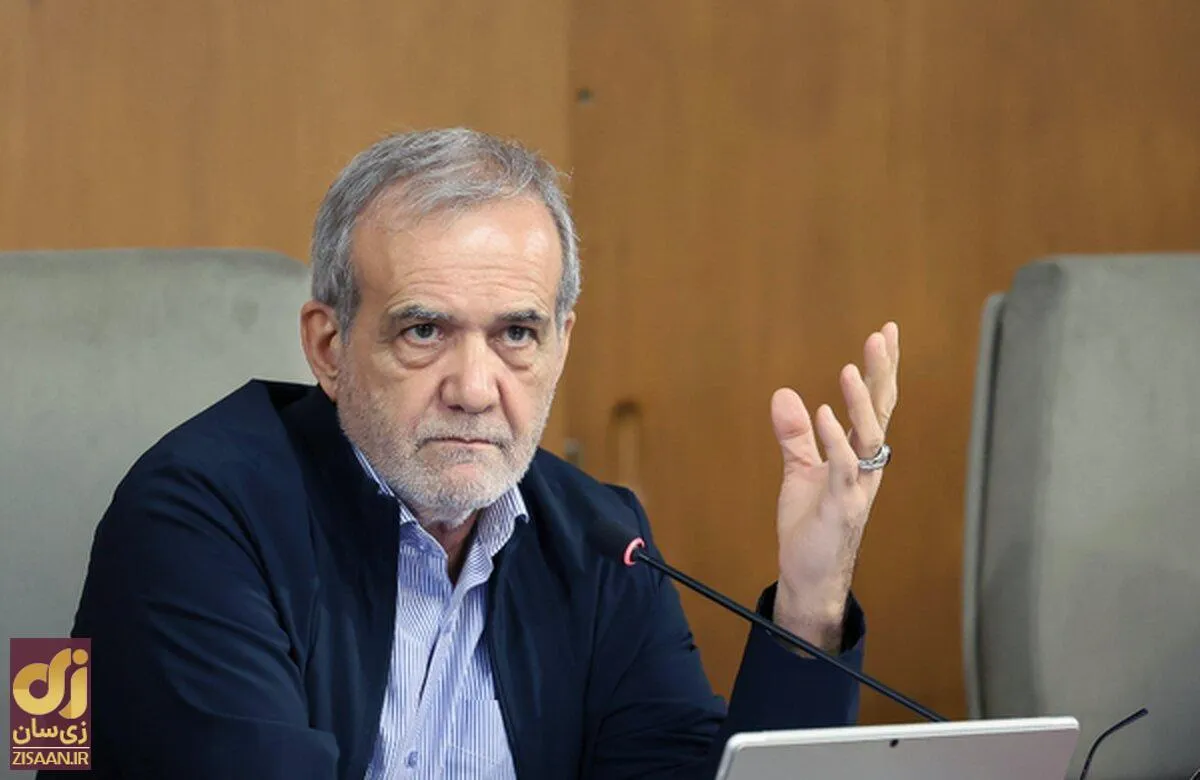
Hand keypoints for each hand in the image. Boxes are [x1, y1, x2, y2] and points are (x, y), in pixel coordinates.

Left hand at [770, 322, 899, 650]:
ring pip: (868, 437)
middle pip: (880, 412)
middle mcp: (866, 467)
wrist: (809, 575)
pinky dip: (833, 440)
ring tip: (850, 369)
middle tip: (883, 335)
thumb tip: (783, 393)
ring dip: (859, 403)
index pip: (875, 403)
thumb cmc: (811, 525)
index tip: (886, 332)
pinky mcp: (840, 507)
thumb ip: (795, 434)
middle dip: (882, 373)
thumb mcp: (799, 472)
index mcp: (859, 455)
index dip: (880, 369)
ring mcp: (857, 486)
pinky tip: (824, 413)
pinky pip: (842, 468)